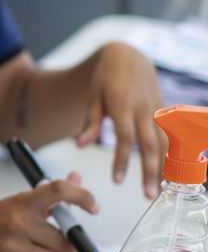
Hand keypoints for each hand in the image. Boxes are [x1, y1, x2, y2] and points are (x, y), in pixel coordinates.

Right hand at [0, 173, 98, 251]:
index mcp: (24, 201)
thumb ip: (51, 194)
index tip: (94, 208)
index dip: (83, 196)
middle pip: (68, 240)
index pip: (59, 189)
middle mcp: (20, 222)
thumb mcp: (18, 202)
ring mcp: (14, 247)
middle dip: (81, 251)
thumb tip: (78, 176)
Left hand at [76, 42, 164, 196]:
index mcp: (123, 105)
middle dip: (150, 171)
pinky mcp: (164, 111)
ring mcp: (157, 110)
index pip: (124, 138)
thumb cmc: (106, 77)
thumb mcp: (93, 96)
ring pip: (164, 141)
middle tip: (148, 195)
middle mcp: (143, 109)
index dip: (121, 160)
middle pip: (149, 144)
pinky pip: (170, 135)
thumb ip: (90, 122)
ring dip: (164, 166)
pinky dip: (171, 154)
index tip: (117, 181)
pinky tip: (170, 171)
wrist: (128, 56)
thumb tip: (80, 145)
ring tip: (160, 189)